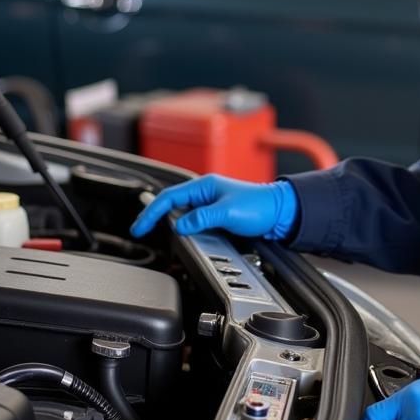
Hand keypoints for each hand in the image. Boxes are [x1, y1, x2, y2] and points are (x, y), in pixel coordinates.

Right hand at [129, 174, 298, 239]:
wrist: (280, 213)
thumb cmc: (259, 206)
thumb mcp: (228, 212)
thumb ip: (202, 218)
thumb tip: (180, 225)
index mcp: (205, 186)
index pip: (170, 196)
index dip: (152, 211)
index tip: (140, 226)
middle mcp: (206, 192)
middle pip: (172, 203)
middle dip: (154, 215)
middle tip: (140, 229)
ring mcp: (211, 204)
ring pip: (182, 212)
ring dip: (168, 221)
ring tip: (153, 231)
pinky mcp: (217, 215)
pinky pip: (193, 220)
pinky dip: (182, 227)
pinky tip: (179, 234)